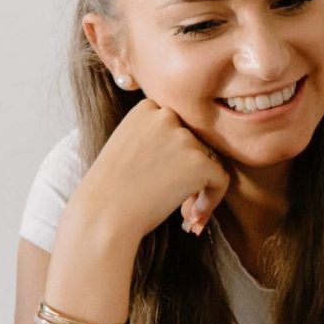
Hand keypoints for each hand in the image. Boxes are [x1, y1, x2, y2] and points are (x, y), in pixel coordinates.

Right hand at [67, 100, 229, 244]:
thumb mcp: (127, 145)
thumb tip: (193, 149)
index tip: (162, 175)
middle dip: (189, 169)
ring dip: (199, 186)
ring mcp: (184, 138)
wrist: (102, 214)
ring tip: (180, 210)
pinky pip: (221, 179)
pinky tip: (192, 215)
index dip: (175, 153)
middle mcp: (166, 116)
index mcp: (146, 108)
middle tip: (171, 195)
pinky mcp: (200, 162)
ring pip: (209, 161)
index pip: (177, 126)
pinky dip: (213, 198)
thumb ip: (157, 137)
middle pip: (195, 142)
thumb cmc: (109, 188)